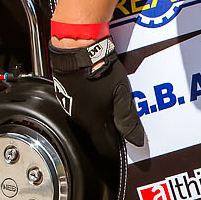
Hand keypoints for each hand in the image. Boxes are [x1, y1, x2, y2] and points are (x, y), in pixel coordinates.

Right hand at [52, 37, 143, 152]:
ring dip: (99, 115)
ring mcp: (70, 106)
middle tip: (120, 118)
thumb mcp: (122, 95)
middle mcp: (79, 118)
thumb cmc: (99, 68)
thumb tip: (136, 140)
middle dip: (109, 129)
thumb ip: (129, 120)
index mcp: (94, 122)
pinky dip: (89, 103)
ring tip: (109, 101)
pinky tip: (96, 91)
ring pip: (87, 119)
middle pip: (96, 133)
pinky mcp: (64, 94)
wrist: (77, 49)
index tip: (122, 146)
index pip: (105, 148)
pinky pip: (79, 106)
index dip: (115, 150)